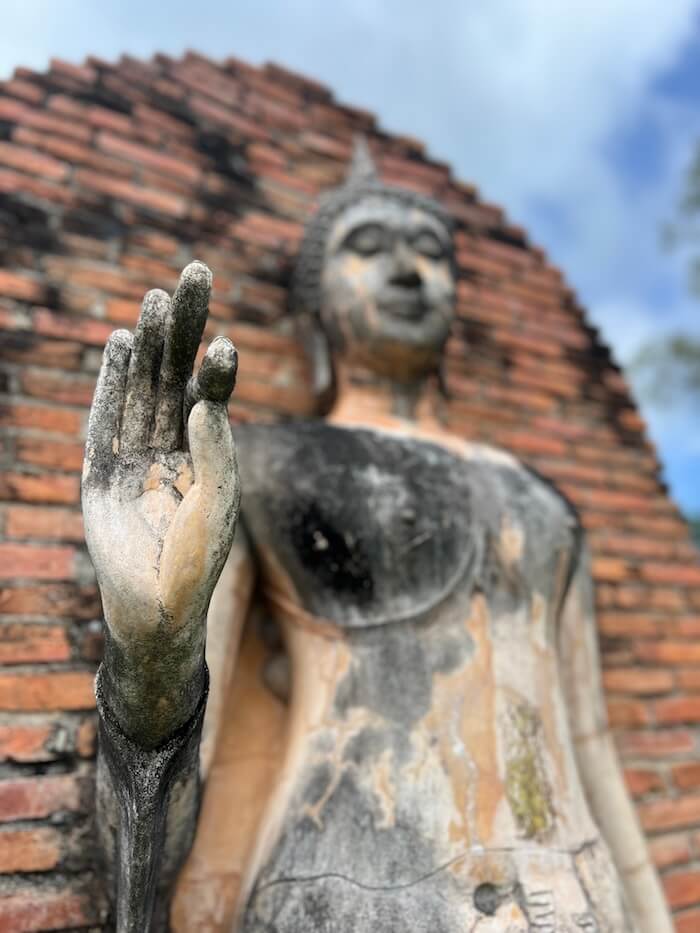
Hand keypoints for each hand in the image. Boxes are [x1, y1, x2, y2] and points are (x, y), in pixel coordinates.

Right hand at [82, 262, 239, 745]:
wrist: (153, 612)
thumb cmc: (195, 565)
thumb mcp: (216, 509)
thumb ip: (214, 454)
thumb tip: (207, 401)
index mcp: (208, 455)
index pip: (212, 395)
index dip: (216, 366)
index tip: (224, 343)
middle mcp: (175, 446)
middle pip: (177, 374)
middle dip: (185, 328)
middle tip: (196, 274)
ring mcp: (137, 454)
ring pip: (143, 387)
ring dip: (150, 344)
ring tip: (158, 301)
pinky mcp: (103, 470)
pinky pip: (108, 417)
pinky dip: (113, 382)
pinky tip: (123, 345)